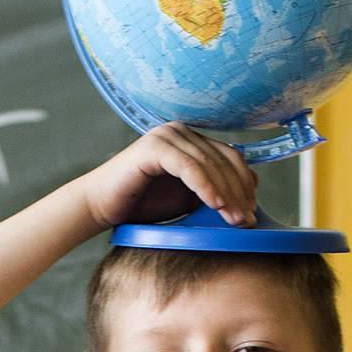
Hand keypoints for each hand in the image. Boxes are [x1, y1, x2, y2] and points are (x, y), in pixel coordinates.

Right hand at [79, 123, 258, 231]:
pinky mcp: (155, 147)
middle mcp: (181, 132)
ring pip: (209, 163)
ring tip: (236, 218)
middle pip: (224, 158)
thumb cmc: (138, 206)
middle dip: (240, 191)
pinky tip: (216, 205)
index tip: (253, 210)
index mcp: (190, 141)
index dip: (245, 182)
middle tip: (248, 219)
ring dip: (227, 192)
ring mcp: (167, 136)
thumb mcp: (184, 199)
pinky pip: (189, 167)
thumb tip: (243, 203)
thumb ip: (209, 193)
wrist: (99, 207)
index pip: (229, 156)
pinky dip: (205, 186)